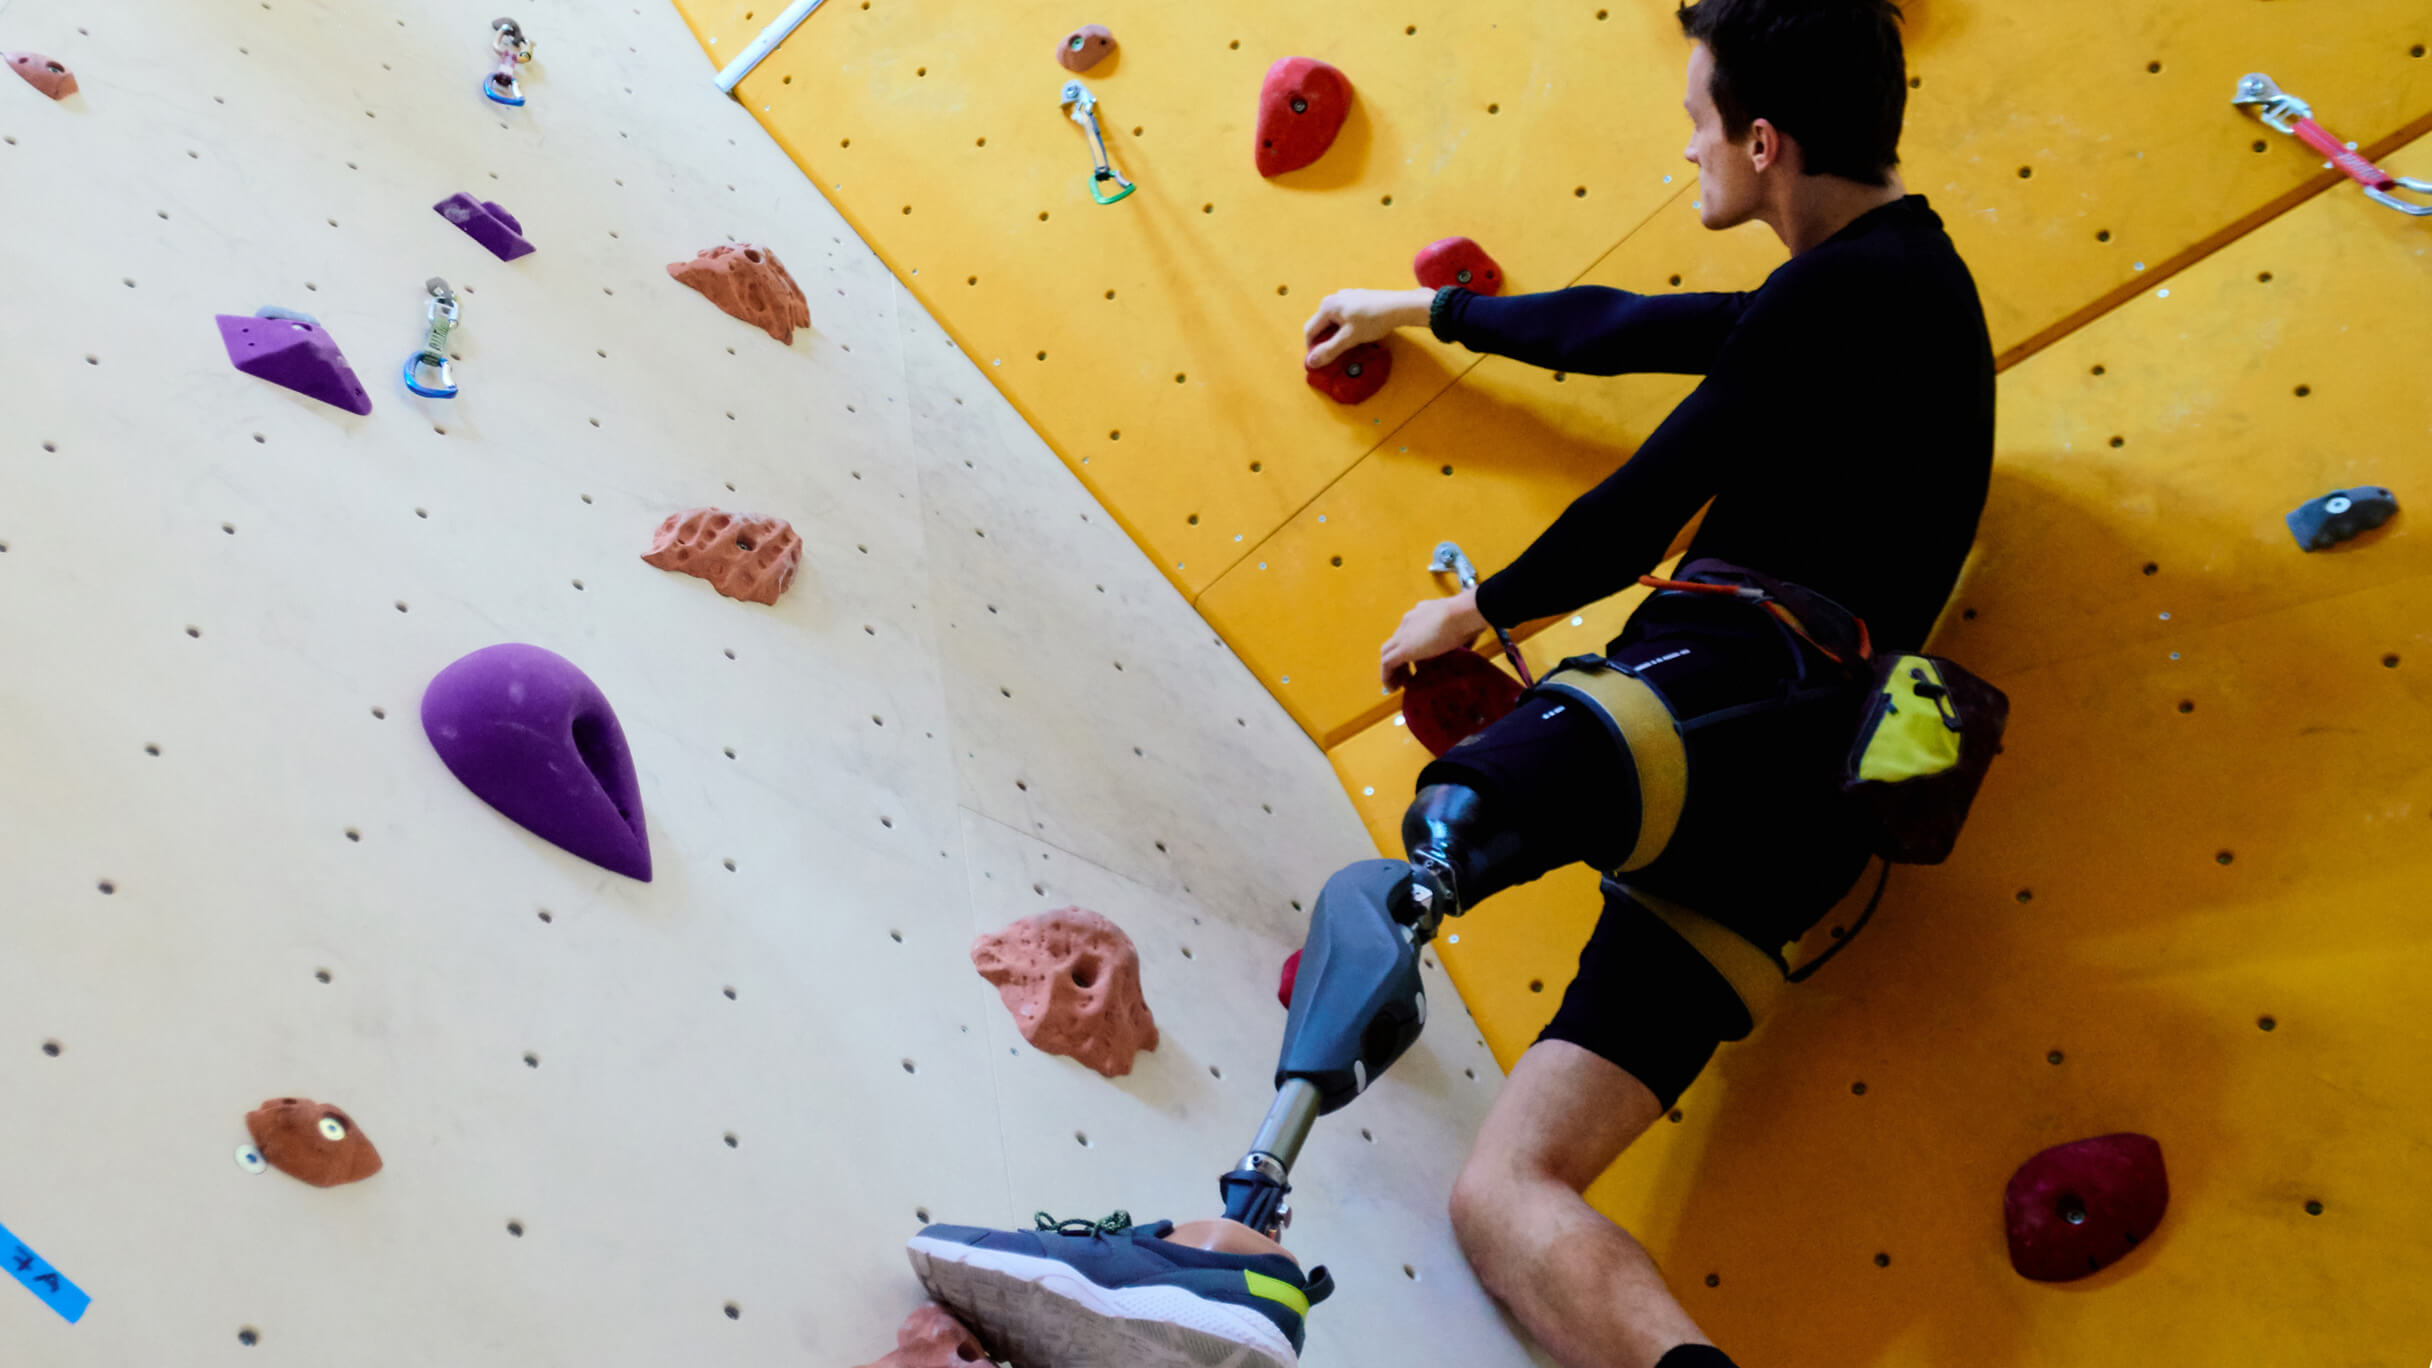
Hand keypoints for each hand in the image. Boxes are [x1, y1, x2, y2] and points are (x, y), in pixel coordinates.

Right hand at [1304, 288, 1433, 368]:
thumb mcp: (1350, 338)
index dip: (1312, 349)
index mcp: (1327, 307)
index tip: (1318, 362)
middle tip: (1333, 355)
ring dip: (1334, 335)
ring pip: (1332, 321)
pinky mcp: (1356, 299)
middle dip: (1324, 342)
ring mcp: (1345, 297)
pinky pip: (1343, 316)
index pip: (1310, 331)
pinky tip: (1355, 334)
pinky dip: (1344, 327)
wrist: (1400, 306)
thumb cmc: (1375, 320)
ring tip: (1346, 346)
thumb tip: (1311, 362)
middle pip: (1320, 325)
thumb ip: (1329, 350)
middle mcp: (1333, 298)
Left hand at [1381, 588, 1490, 687]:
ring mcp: (1404, 634)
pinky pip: (1386, 664)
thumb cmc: (1469, 618)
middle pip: (1397, 642)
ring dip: (1392, 669)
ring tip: (1398, 684)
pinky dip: (1387, 676)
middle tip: (1407, 674)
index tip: (1419, 662)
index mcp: (1423, 612)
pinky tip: (1393, 688)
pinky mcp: (1402, 648)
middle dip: (1401, 659)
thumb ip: (1461, 636)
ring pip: (1388, 652)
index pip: (1411, 631)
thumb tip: (1468, 645)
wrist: (1463, 613)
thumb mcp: (1463, 627)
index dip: (1414, 647)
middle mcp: (1409, 620)